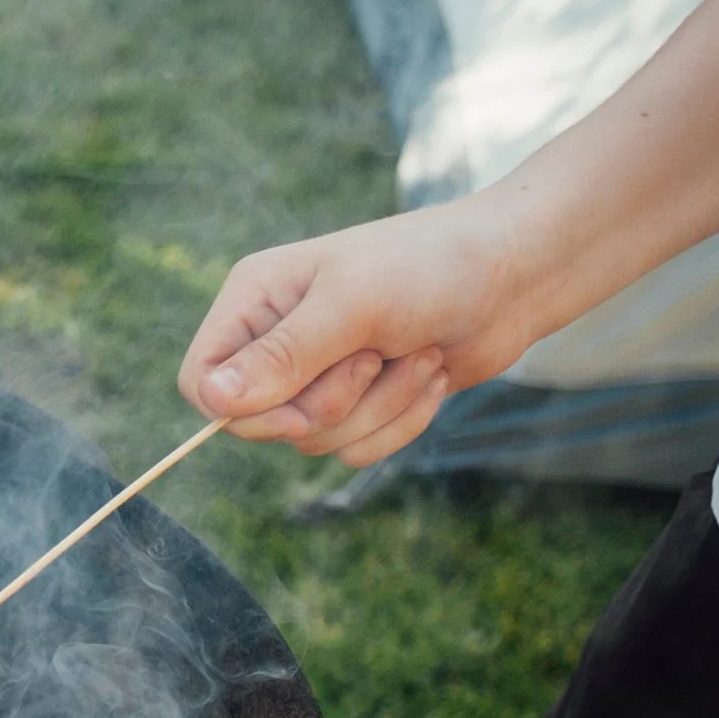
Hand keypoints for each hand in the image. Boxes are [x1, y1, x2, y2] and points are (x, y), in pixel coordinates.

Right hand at [176, 198, 546, 466]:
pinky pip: (357, 450)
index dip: (240, 409)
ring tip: (416, 354)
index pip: (201, 380)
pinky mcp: (363, 402)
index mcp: (255, 301)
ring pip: (315, 441)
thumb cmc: (432, 267)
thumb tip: (212, 401)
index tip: (297, 407)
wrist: (518, 274)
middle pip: (260, 422)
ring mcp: (321, 374)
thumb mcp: (353, 305)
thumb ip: (283, 355)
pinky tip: (430, 374)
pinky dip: (401, 421)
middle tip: (374, 358)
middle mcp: (278, 339)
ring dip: (378, 408)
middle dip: (331, 404)